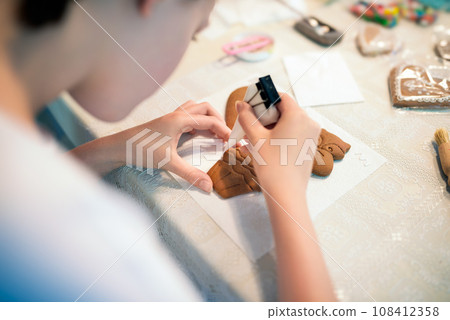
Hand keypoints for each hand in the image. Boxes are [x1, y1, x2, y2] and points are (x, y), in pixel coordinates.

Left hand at [72, 101, 229, 191]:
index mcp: (179, 120)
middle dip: (218, 119)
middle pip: (204, 108)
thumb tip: (208, 186)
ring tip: (214, 132)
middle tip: (224, 135)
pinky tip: (196, 134)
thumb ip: (190, 175)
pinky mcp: (166, 123)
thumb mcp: (168, 163)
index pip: (209, 120)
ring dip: (207, 117)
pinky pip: (187, 115)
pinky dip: (197, 121)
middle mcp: (176, 115)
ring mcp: (170, 117)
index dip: (223, 129)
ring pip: (195, 109)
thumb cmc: (140, 150)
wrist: (118, 147)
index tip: (232, 140)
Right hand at [236, 94, 320, 194]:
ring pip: (287, 124)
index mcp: (298, 116)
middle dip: (265, 115)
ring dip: (269, 127)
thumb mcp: (256, 138)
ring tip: (251, 136)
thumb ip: (248, 118)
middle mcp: (309, 123)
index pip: (280, 97)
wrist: (286, 193)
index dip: (264, 97)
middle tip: (249, 122)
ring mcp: (311, 136)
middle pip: (284, 110)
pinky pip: (292, 135)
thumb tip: (242, 105)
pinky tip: (261, 145)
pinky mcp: (308, 147)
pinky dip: (277, 136)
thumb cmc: (273, 167)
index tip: (251, 103)